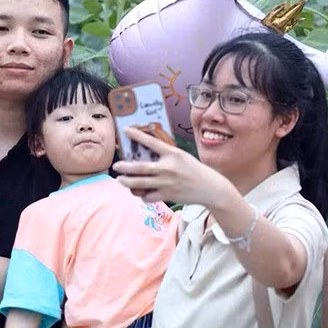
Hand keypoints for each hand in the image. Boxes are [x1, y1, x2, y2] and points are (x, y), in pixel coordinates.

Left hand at [113, 127, 230, 205]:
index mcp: (173, 154)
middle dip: (124, 167)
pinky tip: (141, 192)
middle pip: (139, 168)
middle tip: (116, 166)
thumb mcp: (182, 157)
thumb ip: (165, 156)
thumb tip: (144, 156)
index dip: (137, 135)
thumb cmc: (194, 170)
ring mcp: (167, 183)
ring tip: (121, 180)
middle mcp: (168, 168)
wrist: (210, 188)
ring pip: (139, 184)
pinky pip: (148, 196)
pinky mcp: (167, 195)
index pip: (152, 142)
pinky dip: (142, 194)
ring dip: (127, 182)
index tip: (125, 130)